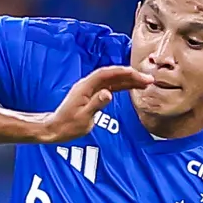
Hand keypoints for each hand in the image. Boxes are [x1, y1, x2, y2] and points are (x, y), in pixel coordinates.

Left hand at [30, 64, 150, 141]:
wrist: (54, 129)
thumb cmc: (67, 126)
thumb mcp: (83, 118)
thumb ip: (96, 104)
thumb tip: (108, 93)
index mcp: (85, 87)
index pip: (107, 74)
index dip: (124, 73)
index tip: (139, 76)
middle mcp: (87, 85)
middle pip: (112, 75)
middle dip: (131, 76)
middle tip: (148, 80)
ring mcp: (89, 89)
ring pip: (112, 80)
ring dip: (128, 80)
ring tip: (145, 83)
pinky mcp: (91, 95)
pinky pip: (109, 86)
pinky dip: (122, 86)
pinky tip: (132, 88)